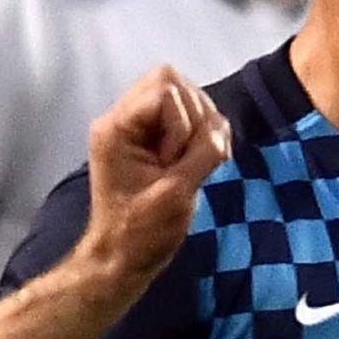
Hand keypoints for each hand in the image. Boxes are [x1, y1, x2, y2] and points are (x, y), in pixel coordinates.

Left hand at [74, 67, 228, 290]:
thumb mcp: (178, 195)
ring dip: (199, 126)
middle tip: (187, 160)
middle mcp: (121, 117)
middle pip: (171, 80)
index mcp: (116, 127)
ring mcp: (134, 126)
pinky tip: (195, 163)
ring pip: (181, 94)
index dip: (182, 123)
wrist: (121, 259)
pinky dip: (198, 135)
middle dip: (194, 117)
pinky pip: (183, 116)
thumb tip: (222, 127)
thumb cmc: (142, 234)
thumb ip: (203, 152)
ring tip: (190, 165)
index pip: (164, 90)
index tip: (173, 163)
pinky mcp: (149, 138)